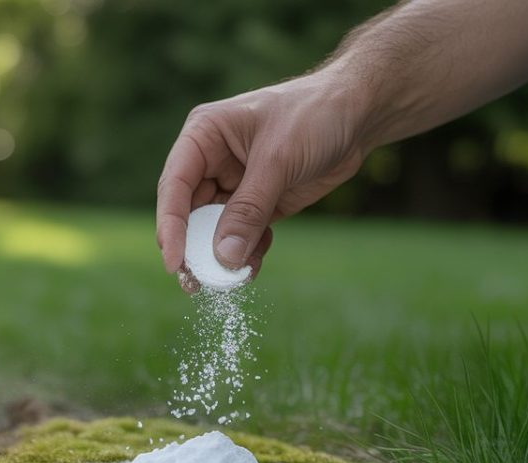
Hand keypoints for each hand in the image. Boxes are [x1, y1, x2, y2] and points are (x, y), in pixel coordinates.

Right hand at [156, 72, 369, 286]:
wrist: (357, 114)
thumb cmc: (313, 115)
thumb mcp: (278, 160)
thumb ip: (249, 209)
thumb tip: (223, 257)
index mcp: (203, 136)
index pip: (175, 186)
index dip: (171, 226)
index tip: (173, 262)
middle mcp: (211, 161)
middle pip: (189, 213)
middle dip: (193, 249)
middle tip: (194, 283)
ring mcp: (234, 184)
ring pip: (215, 230)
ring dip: (221, 256)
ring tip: (229, 282)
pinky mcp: (258, 203)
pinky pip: (243, 235)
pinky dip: (247, 254)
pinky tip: (253, 268)